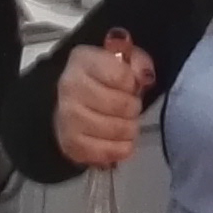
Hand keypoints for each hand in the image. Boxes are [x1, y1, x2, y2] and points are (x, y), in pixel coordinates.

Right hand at [54, 38, 152, 169]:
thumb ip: (139, 63)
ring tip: (126, 123)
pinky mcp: (70, 144)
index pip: (122, 76)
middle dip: (134, 108)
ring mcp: (67, 118)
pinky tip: (120, 141)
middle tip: (130, 107)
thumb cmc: (102, 80)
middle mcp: (70, 87)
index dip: (133, 84)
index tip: (130, 85)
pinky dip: (121, 149)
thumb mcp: (122, 60)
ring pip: (118, 130)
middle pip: (122, 105)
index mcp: (83, 60)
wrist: (73, 101)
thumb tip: (145, 76)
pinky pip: (108, 152)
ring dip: (130, 129)